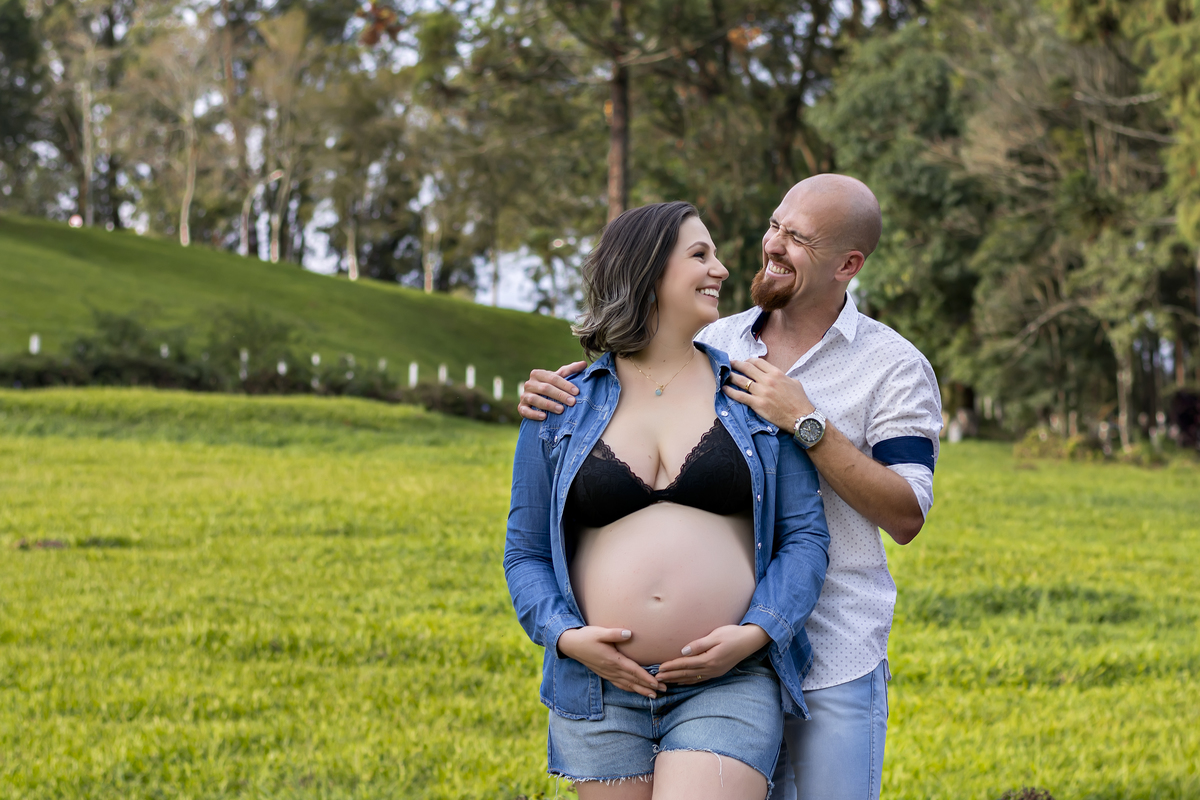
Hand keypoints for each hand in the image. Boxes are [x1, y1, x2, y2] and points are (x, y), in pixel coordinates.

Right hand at [518, 362, 586, 419]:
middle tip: (572, 402)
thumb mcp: (559, 378)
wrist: (535, 401)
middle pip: (545, 388)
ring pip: (535, 399)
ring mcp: (524, 396)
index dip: (565, 384)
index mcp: (538, 374)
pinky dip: (534, 414)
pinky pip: (526, 411)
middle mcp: (529, 384)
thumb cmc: (551, 387)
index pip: (553, 378)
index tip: (577, 392)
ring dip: (549, 405)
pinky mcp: (521, 408)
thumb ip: (570, 371)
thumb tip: (584, 364)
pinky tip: (544, 417)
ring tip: (561, 410)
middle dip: (560, 395)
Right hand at [557, 626, 666, 697]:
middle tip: (664, 691)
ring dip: (641, 690)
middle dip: (649, 687)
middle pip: (633, 681)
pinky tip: (635, 690)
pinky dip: (629, 689)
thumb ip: (614, 633)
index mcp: (613, 660)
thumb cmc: (586, 637)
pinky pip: (619, 684)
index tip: (657, 683)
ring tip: (654, 696)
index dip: (646, 678)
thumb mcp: (599, 632)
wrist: (571, 645)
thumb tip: (629, 634)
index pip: (633, 671)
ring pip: (627, 685)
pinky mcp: (604, 673)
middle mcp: (611, 669)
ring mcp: (607, 673)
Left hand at [655, 624, 770, 684]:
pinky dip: (688, 681)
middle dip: (670, 676)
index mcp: (709, 659)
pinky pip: (699, 679)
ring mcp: (715, 672)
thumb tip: (683, 651)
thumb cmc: (732, 634)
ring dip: (677, 680)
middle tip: (656, 679)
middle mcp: (711, 669)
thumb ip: (699, 644)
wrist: (750, 641)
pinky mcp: (718, 672)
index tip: (659, 668)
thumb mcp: (715, 636)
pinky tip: (682, 681)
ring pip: (692, 678)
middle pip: (686, 674)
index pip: (685, 664)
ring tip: (665, 682)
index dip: (671, 666)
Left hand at [724, 357, 814, 431]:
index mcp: (776, 373)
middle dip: (736, 364)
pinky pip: (739, 396)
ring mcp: (761, 392)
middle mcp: (767, 381)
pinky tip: (724, 389)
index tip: (744, 362)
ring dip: (731, 376)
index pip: (757, 362)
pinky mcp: (757, 404)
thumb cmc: (799, 401)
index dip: (748, 360)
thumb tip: (775, 376)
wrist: (802, 418)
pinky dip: (730, 391)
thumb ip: (782, 377)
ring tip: (724, 374)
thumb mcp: (794, 382)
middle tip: (729, 364)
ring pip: (741, 380)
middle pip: (747, 368)